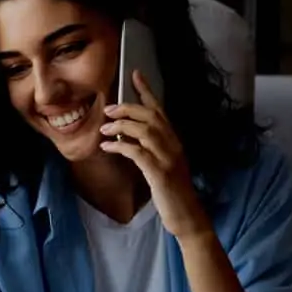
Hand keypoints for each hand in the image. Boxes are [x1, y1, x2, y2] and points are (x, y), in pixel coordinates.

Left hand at [100, 70, 212, 240]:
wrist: (186, 215)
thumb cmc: (172, 192)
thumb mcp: (160, 166)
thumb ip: (148, 149)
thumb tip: (125, 137)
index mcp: (174, 142)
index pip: (160, 110)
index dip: (147, 92)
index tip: (134, 75)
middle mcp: (174, 146)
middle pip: (152, 116)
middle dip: (129, 108)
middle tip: (108, 108)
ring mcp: (168, 159)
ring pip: (145, 131)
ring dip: (122, 126)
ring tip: (104, 128)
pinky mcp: (160, 174)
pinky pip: (138, 154)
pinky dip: (121, 147)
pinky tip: (107, 147)